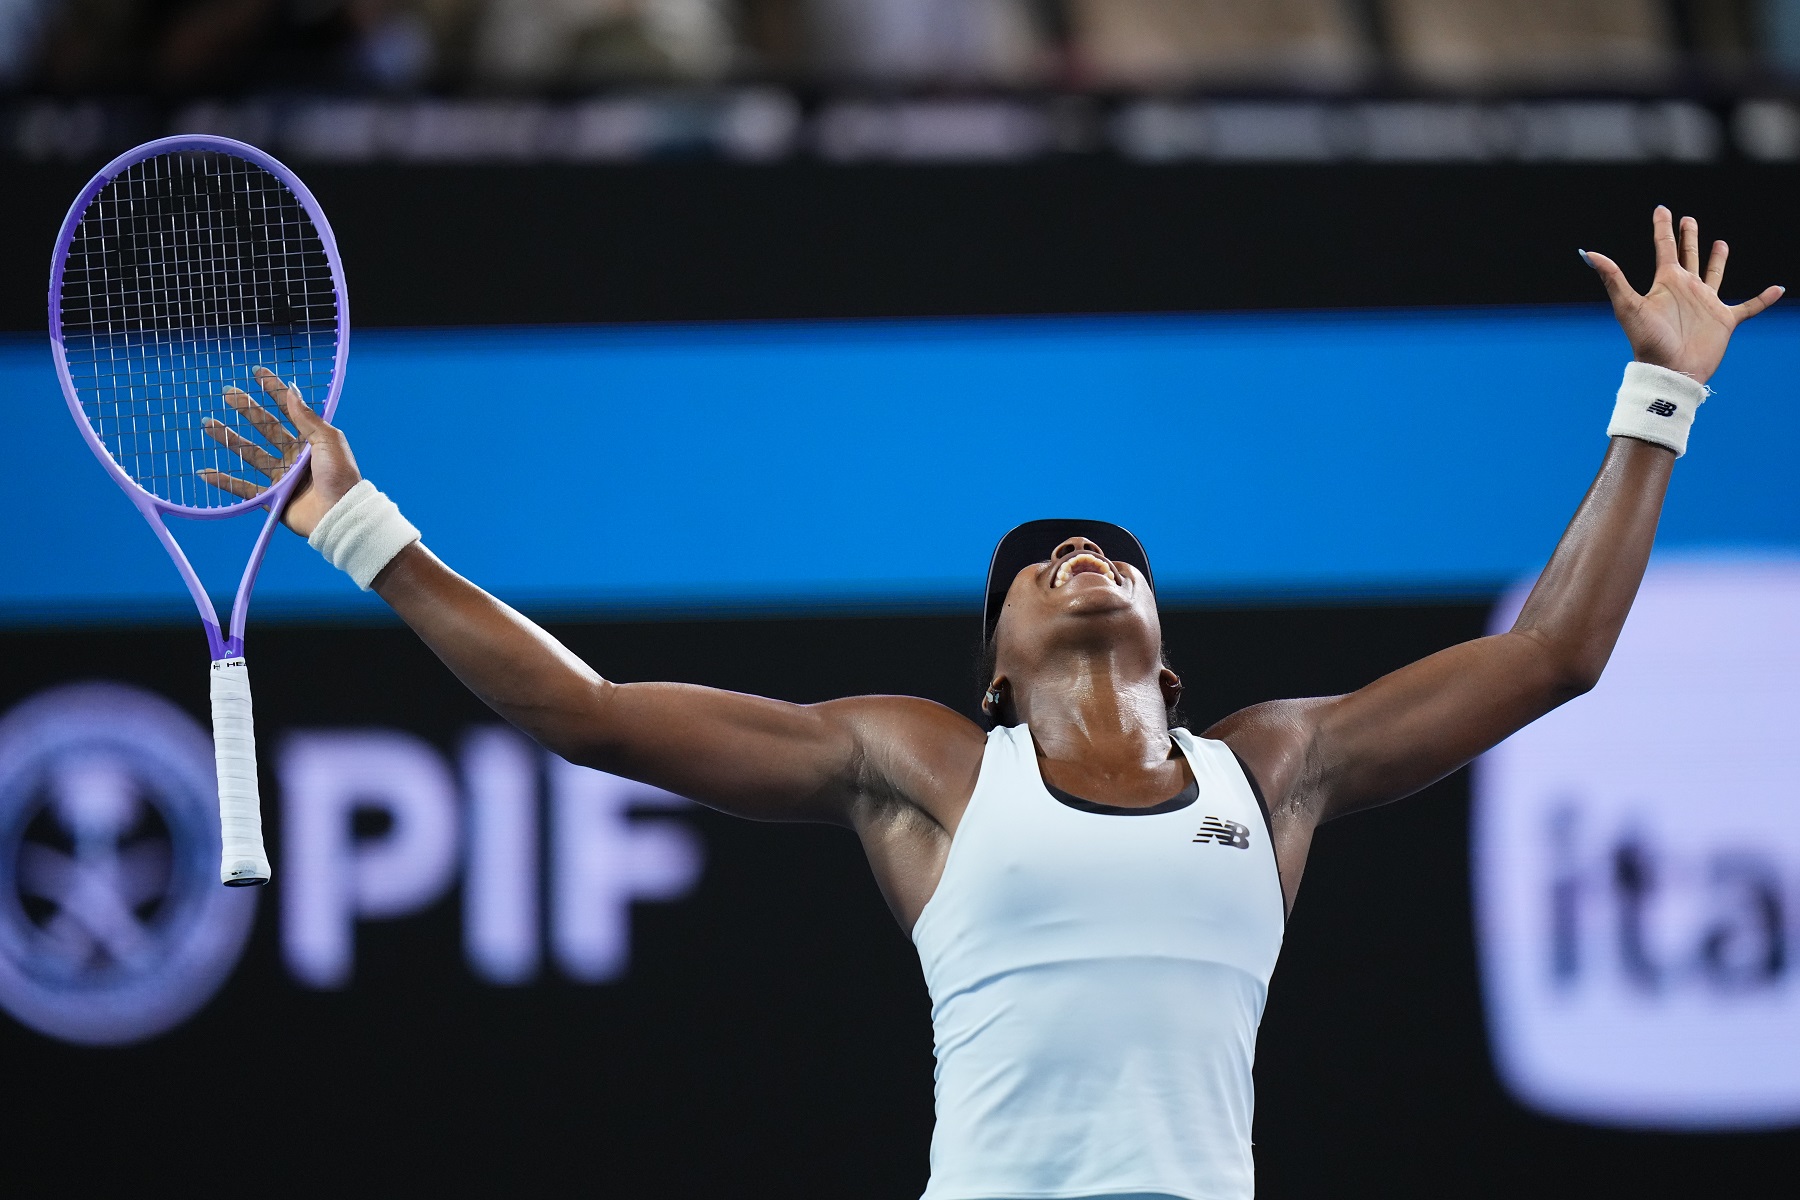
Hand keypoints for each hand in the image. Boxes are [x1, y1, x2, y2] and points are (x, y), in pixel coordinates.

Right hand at [197, 366, 362, 537]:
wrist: (340, 514)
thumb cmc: (340, 476)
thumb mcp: (328, 441)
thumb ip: (307, 418)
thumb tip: (292, 389)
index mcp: (311, 440)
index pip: (289, 410)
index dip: (274, 391)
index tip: (257, 373)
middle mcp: (294, 456)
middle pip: (264, 428)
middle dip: (246, 410)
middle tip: (227, 393)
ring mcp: (282, 476)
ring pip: (249, 453)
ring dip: (229, 439)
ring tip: (208, 424)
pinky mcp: (272, 497)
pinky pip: (243, 489)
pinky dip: (224, 481)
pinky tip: (205, 472)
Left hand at [1584, 206, 1782, 383]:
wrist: (1669, 370)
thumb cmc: (1647, 340)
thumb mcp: (1628, 305)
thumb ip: (1612, 277)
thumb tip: (1587, 253)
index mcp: (1666, 282)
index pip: (1664, 247)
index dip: (1663, 227)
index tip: (1662, 209)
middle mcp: (1686, 289)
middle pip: (1688, 256)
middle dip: (1688, 237)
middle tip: (1688, 219)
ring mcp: (1706, 304)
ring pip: (1714, 274)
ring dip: (1717, 260)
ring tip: (1720, 243)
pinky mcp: (1724, 320)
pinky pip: (1749, 307)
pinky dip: (1763, 299)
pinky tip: (1777, 289)